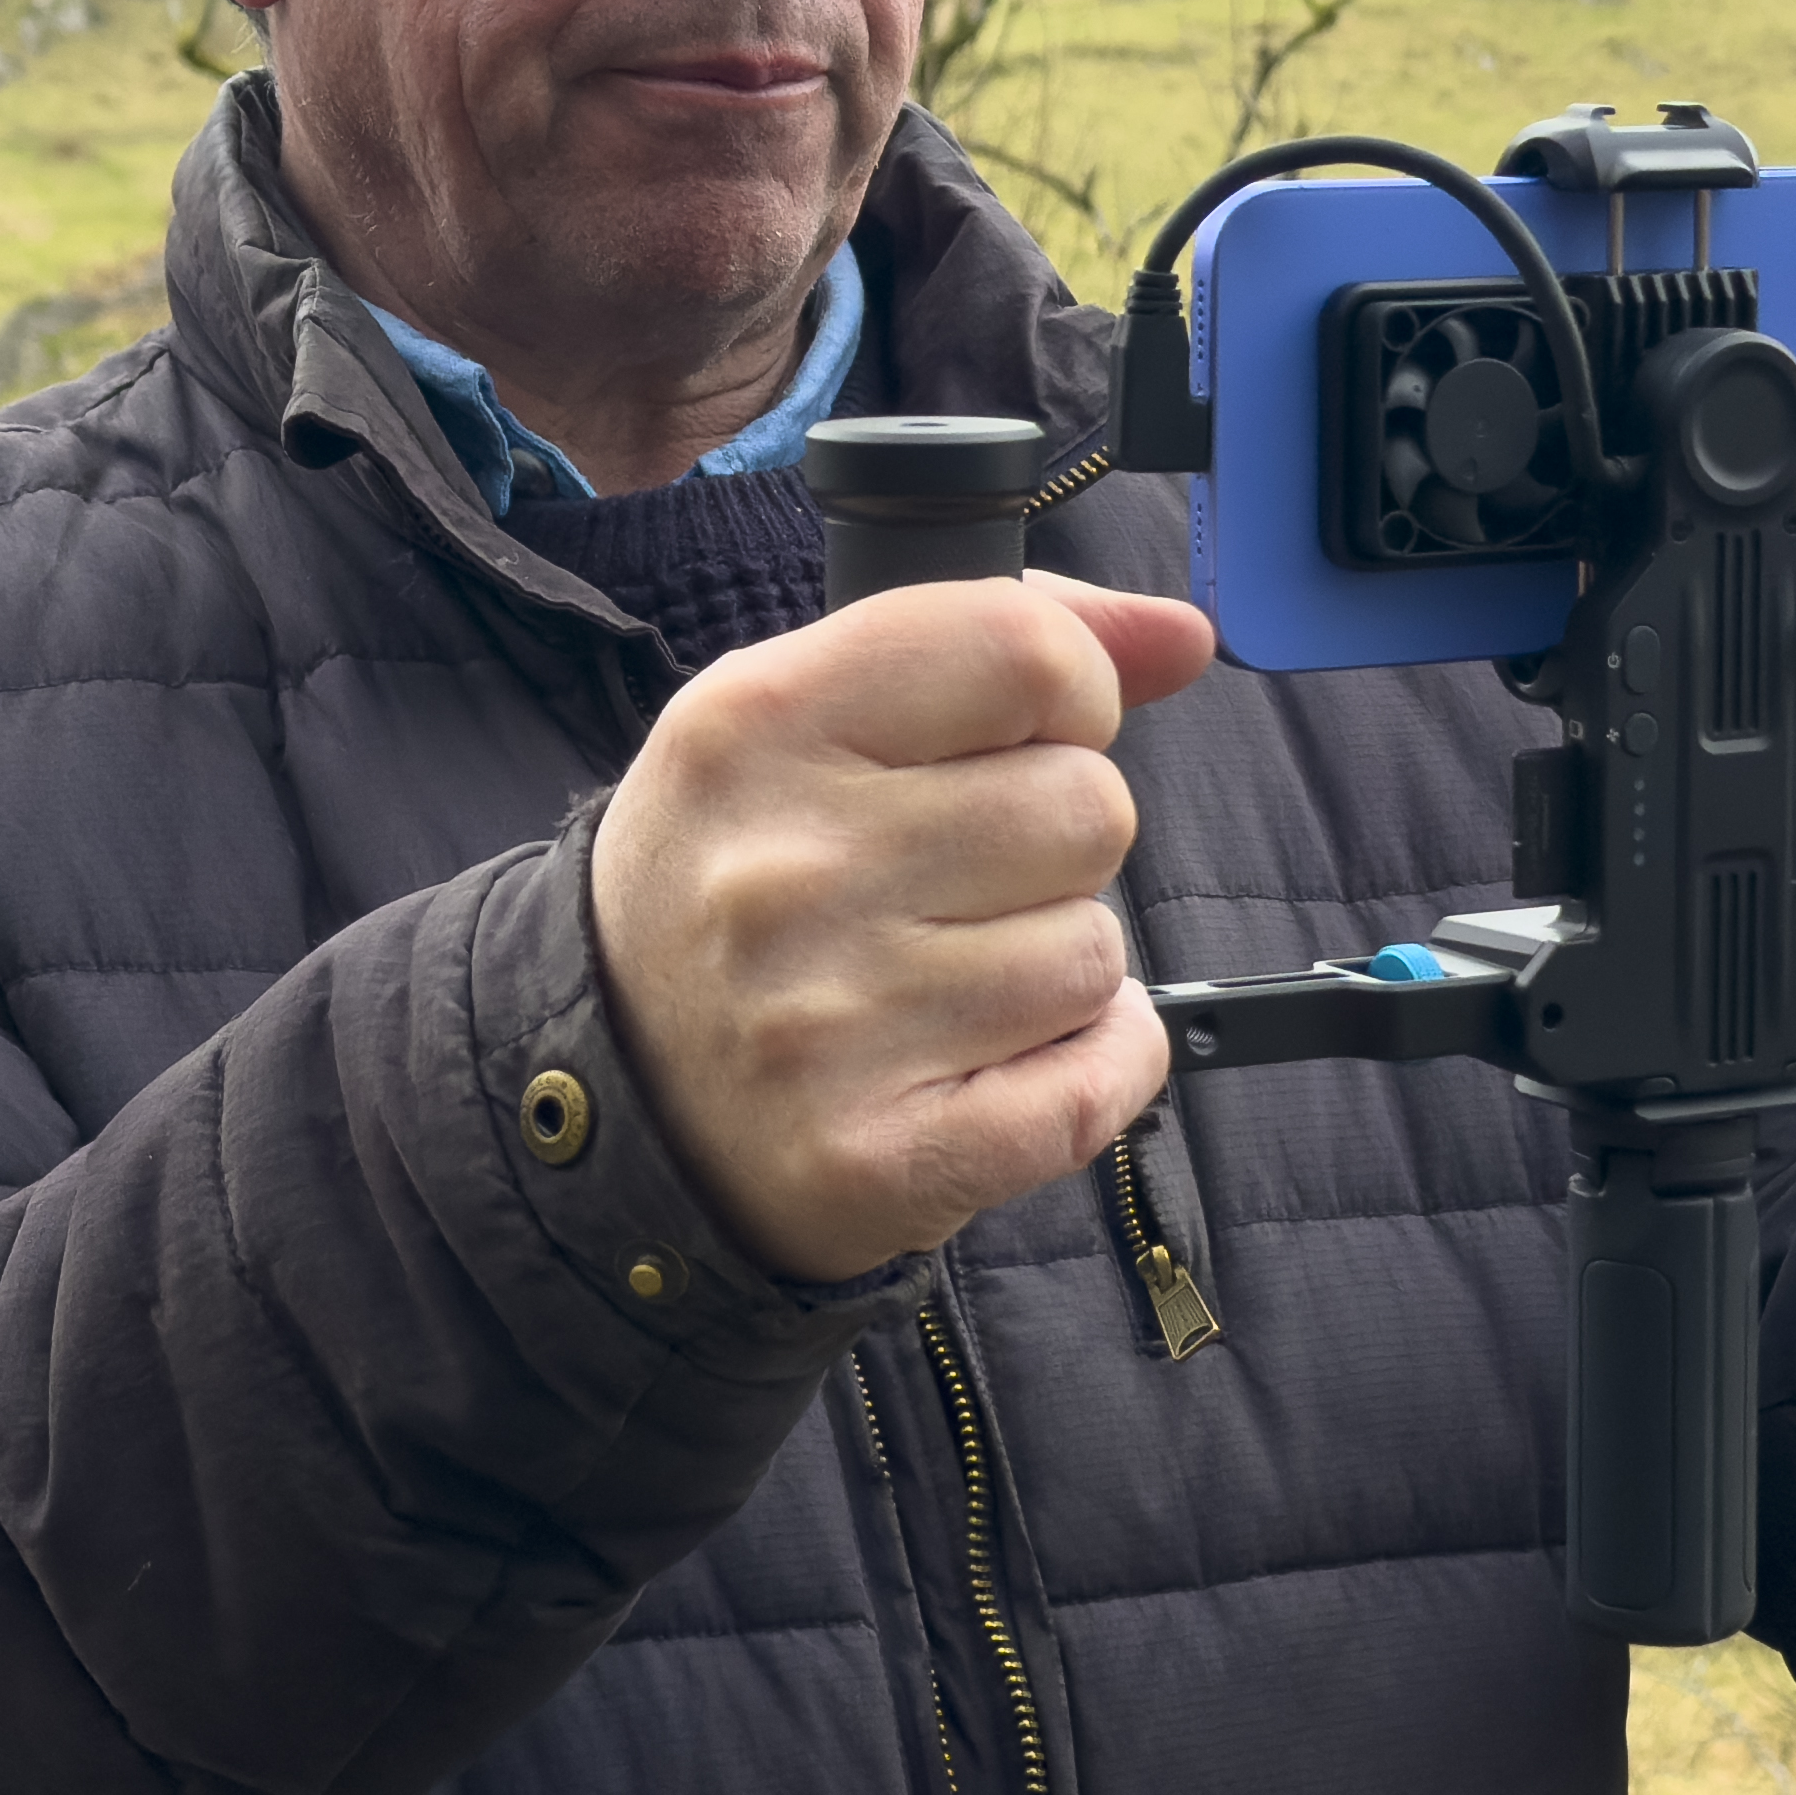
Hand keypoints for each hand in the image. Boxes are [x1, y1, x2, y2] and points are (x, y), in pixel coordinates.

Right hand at [592, 572, 1214, 1282]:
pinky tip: (1012, 1057)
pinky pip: (1104, 1080)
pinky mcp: (880, 1160)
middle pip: (1087, 808)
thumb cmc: (739, 878)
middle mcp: (783, 871)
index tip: (1024, 737)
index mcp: (755, 726)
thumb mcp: (808, 718)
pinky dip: (1101, 1064)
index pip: (1026, 652)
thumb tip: (1184, 636)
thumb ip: (1000, 646)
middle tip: (958, 883)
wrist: (612, 1095)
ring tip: (951, 977)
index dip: (1072, 691)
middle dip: (1057, 844)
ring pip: (1098, 953)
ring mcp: (828, 1028)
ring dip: (1058, 964)